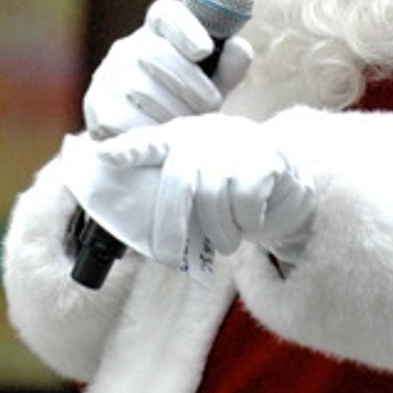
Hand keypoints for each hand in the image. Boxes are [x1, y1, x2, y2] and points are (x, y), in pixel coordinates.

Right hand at [83, 0, 252, 137]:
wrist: (147, 140)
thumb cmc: (188, 102)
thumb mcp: (214, 83)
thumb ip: (230, 66)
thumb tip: (238, 47)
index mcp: (158, 32)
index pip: (166, 14)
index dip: (185, 28)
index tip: (205, 50)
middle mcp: (127, 47)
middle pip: (156, 54)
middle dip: (190, 84)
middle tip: (211, 105)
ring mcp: (108, 76)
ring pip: (143, 88)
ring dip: (174, 111)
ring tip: (191, 124)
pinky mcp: (97, 106)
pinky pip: (126, 117)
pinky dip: (151, 129)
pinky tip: (163, 136)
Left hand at [97, 114, 314, 265]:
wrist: (287, 174)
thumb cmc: (229, 185)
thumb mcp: (199, 178)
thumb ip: (173, 190)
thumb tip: (138, 229)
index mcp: (181, 139)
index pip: (151, 142)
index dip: (129, 149)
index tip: (105, 156)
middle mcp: (207, 135)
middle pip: (180, 182)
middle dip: (169, 225)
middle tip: (166, 257)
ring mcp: (238, 144)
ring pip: (213, 199)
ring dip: (218, 232)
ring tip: (224, 241)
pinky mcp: (265, 160)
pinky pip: (245, 204)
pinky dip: (245, 223)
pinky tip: (250, 221)